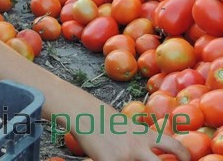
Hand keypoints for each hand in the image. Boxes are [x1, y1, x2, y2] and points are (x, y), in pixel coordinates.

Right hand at [68, 111, 189, 160]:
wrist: (82, 112)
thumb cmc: (102, 117)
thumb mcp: (126, 125)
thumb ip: (139, 138)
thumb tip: (148, 150)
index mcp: (144, 135)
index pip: (174, 146)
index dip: (184, 155)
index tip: (185, 160)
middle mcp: (138, 147)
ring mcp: (124, 156)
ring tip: (125, 159)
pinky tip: (105, 159)